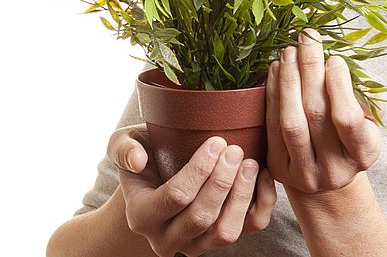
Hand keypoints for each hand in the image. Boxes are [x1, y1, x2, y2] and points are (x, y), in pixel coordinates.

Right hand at [107, 125, 275, 256]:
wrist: (156, 185)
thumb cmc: (145, 159)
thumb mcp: (123, 144)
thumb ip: (124, 148)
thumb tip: (138, 160)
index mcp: (142, 215)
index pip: (176, 196)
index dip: (200, 170)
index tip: (217, 141)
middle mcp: (166, 238)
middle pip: (202, 217)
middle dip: (223, 181)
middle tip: (235, 150)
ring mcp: (195, 244)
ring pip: (225, 232)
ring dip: (242, 196)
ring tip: (250, 162)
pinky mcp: (220, 240)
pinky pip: (250, 229)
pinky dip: (262, 203)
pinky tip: (263, 175)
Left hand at [266, 28, 380, 193]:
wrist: (328, 180)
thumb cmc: (350, 140)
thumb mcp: (367, 123)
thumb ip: (363, 98)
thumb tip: (342, 68)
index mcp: (362, 154)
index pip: (348, 119)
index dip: (339, 87)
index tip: (334, 58)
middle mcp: (334, 169)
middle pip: (317, 114)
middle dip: (310, 71)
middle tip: (306, 39)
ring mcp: (304, 172)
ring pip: (291, 122)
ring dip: (288, 81)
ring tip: (288, 52)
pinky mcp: (279, 168)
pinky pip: (273, 127)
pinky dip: (273, 95)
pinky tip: (276, 70)